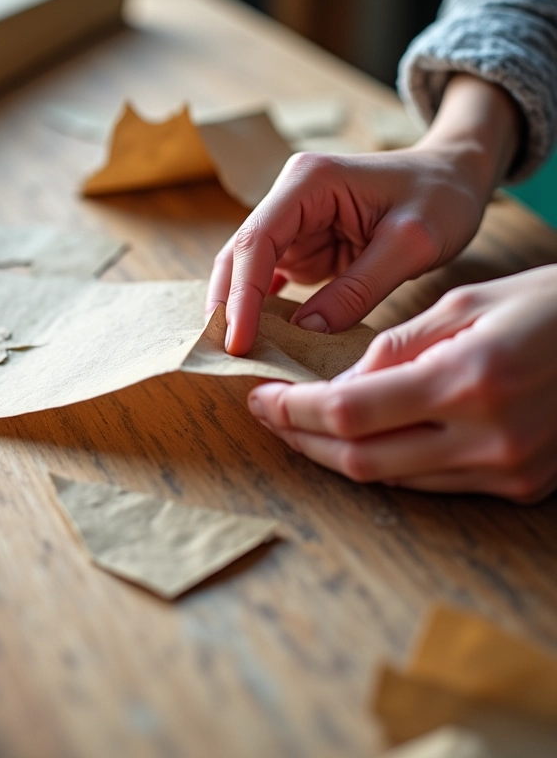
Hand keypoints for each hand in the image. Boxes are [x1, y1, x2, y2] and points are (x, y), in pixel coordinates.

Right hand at [207, 75, 521, 355]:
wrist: (456, 177)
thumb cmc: (441, 197)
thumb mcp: (412, 244)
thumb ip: (358, 289)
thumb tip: (306, 332)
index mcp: (309, 182)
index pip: (257, 241)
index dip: (242, 294)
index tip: (239, 341)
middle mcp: (290, 198)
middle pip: (238, 255)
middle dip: (226, 303)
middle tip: (224, 354)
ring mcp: (293, 224)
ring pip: (247, 271)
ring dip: (238, 309)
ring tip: (235, 353)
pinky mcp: (302, 247)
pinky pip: (270, 281)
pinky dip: (260, 309)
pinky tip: (256, 338)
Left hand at [247, 266, 556, 503]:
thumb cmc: (545, 305)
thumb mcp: (464, 304)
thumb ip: (395, 348)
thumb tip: (338, 385)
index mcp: (470, 379)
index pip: (352, 412)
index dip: (295, 410)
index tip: (260, 397)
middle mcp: (488, 437)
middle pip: (361, 458)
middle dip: (303, 439)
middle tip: (269, 416)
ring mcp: (507, 470)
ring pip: (390, 478)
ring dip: (336, 454)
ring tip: (302, 428)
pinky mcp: (520, 485)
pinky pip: (428, 483)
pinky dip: (383, 462)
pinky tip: (358, 440)